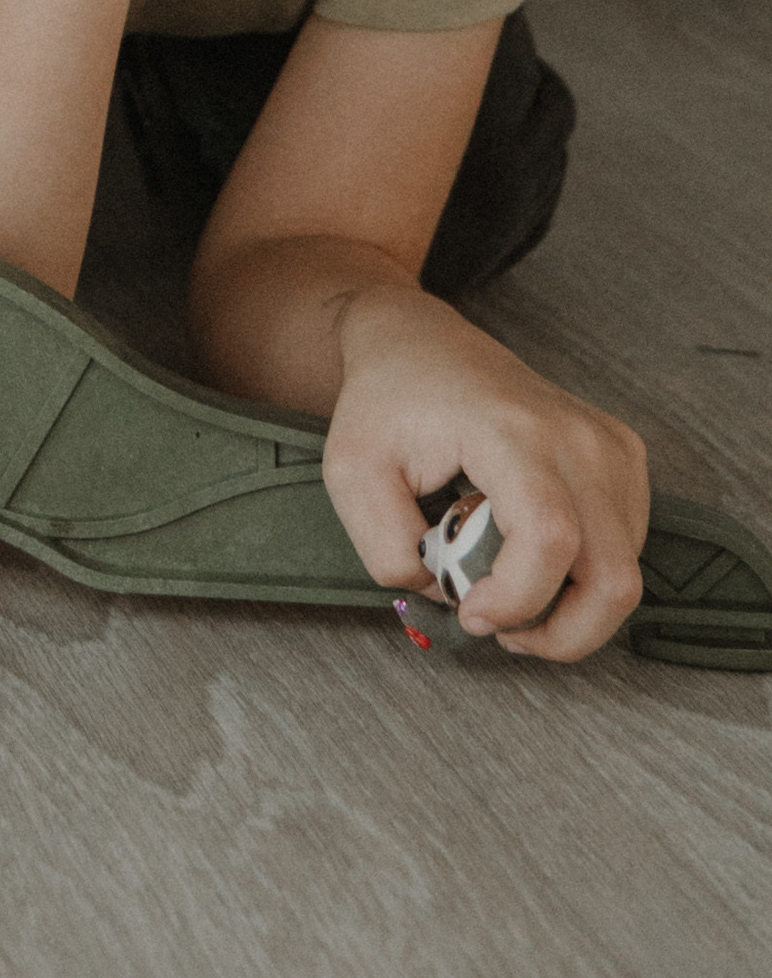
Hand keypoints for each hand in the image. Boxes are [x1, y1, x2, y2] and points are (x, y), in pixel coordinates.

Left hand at [322, 285, 649, 662]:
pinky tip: (532, 560)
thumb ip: (388, 551)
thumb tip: (448, 595)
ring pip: (624, 574)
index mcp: (510, 430)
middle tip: (497, 626)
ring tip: (506, 590)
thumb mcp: (351, 474)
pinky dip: (585, 579)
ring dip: (570, 610)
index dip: (516, 600)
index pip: (549, 538)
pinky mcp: (622, 457)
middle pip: (612, 578)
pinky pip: (627, 549)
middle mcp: (576, 437)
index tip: (468, 612)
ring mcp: (608, 446)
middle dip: (560, 634)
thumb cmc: (386, 403)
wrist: (422, 343)